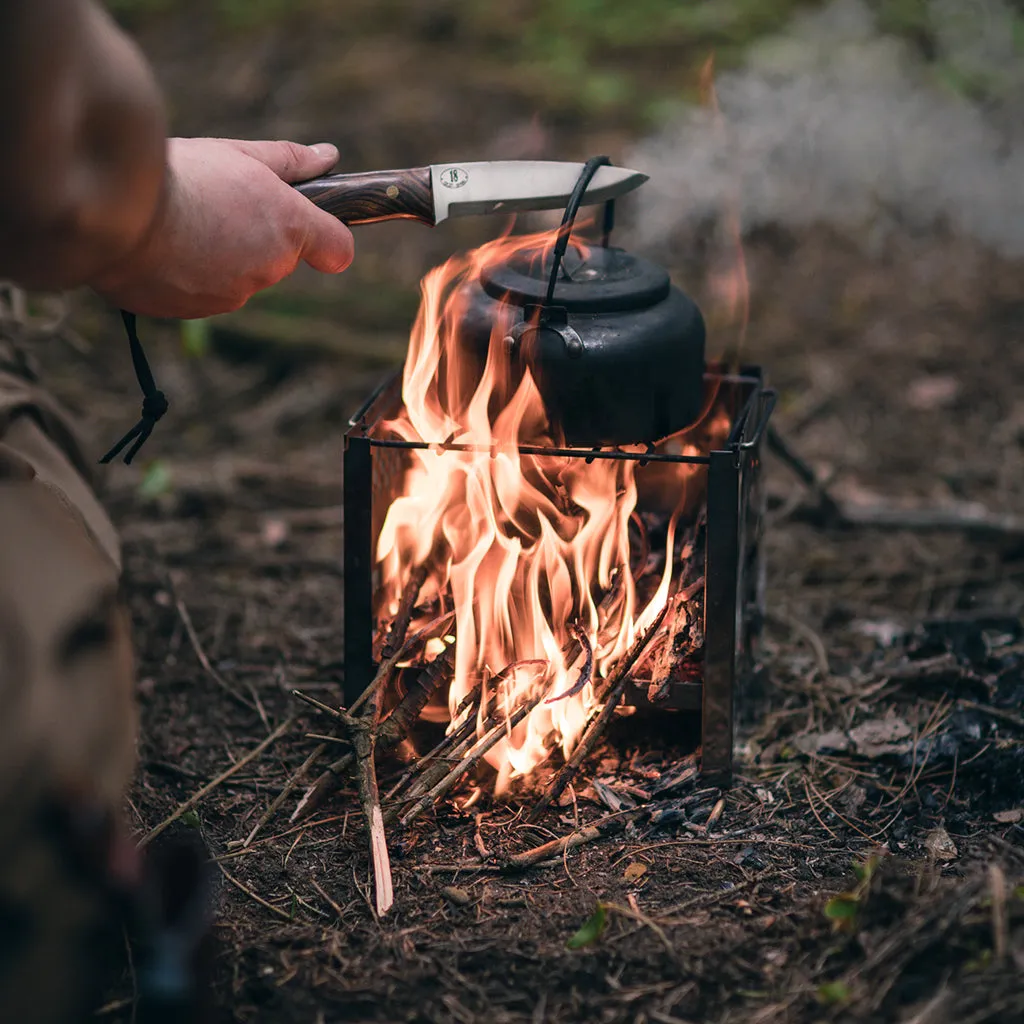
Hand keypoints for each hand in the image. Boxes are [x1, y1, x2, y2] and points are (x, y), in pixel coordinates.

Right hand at [89, 138, 354, 317]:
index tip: (311, 228)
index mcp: (289, 228)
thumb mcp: (239, 154)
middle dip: (252, 235)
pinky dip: (183, 273)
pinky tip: (157, 245)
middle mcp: (269, 269)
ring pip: (235, 275)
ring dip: (215, 254)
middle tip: (213, 204)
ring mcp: (233, 295)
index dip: (325, 239)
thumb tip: (329, 156)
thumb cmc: (181, 176)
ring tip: (176, 222)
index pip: (337, 250)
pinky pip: (197, 291)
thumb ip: (290, 161)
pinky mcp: (195, 311)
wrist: (115, 213)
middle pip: (275, 257)